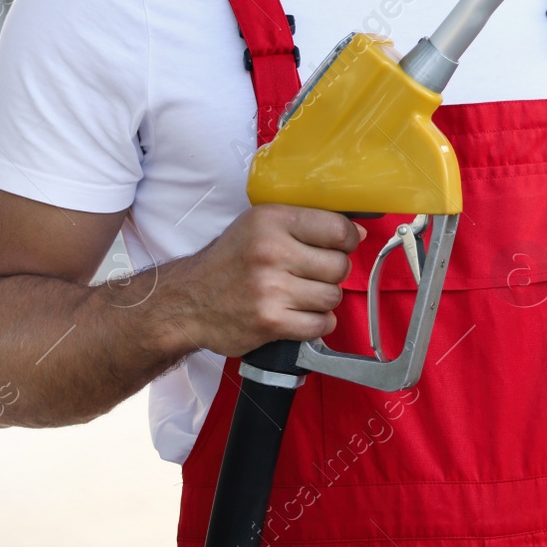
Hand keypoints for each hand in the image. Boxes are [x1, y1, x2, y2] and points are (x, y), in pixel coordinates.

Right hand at [165, 204, 364, 356]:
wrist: (187, 302)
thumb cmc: (231, 261)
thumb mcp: (261, 226)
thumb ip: (308, 224)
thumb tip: (359, 233)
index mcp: (271, 221)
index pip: (338, 229)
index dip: (348, 240)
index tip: (341, 246)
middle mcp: (271, 253)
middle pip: (340, 266)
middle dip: (332, 273)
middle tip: (311, 274)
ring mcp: (270, 290)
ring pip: (333, 297)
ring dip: (323, 299)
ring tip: (300, 294)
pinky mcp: (270, 323)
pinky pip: (320, 325)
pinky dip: (316, 323)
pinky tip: (298, 314)